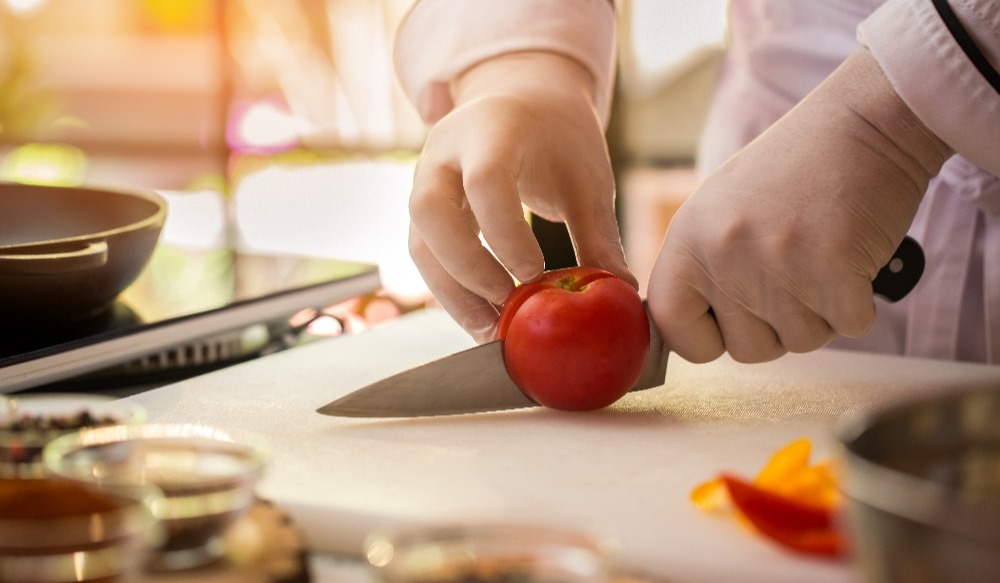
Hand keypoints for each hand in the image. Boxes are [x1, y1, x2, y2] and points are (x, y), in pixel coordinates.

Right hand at [408, 51, 634, 341]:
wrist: (522, 102)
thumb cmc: (559, 139)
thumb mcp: (586, 178)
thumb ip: (598, 234)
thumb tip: (621, 293)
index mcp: (493, 129)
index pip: (485, 181)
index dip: (505, 234)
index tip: (535, 274)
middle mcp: (446, 151)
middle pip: (429, 211)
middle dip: (467, 268)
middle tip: (508, 305)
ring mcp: (425, 179)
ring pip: (419, 242)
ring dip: (452, 293)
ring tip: (493, 330)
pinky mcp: (423, 210)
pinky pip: (424, 256)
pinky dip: (450, 292)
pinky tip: (483, 319)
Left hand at [647, 48, 953, 363]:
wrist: (863, 122)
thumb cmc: (793, 170)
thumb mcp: (720, 211)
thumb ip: (702, 269)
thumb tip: (686, 334)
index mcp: (688, 239)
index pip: (671, 326)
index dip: (702, 340)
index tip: (726, 326)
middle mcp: (724, 254)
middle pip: (747, 349)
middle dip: (776, 328)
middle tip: (794, 274)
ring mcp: (778, 263)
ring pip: (801, 342)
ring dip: (820, 312)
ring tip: (821, 254)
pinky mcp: (835, 269)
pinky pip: (848, 326)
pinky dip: (859, 303)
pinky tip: (853, 256)